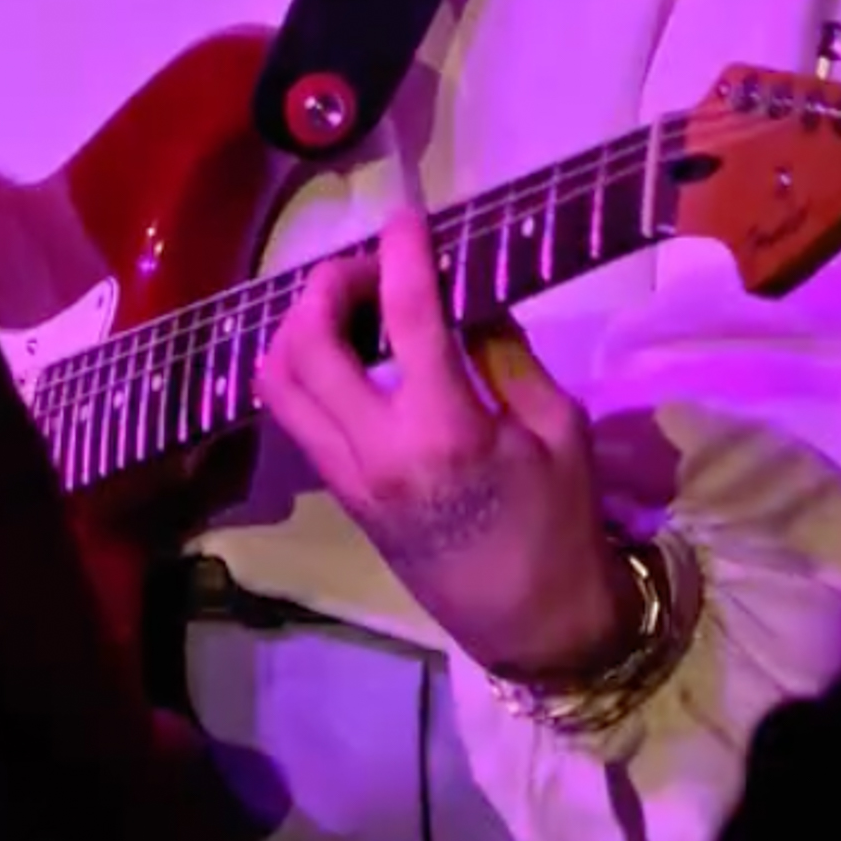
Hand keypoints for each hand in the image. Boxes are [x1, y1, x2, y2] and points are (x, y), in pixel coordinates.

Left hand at [255, 208, 640, 680]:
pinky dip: (303, 364)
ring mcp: (348, 476)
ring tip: (353, 305)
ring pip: (279, 379)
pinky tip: (348, 349)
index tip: (407, 214)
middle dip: (331, 284)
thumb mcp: (559, 426)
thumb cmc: (561, 523)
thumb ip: (505, 352)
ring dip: (302, 323)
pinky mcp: (340, 493)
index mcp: (445, 431)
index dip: (402, 253)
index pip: (406, 317)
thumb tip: (464, 295)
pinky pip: (294, 414)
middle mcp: (377, 451)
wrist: (534, 626)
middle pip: (308, 342)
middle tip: (376, 267)